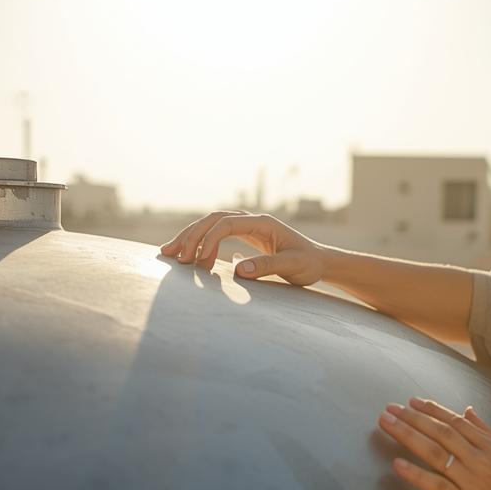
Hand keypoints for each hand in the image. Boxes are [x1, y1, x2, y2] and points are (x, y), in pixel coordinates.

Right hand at [159, 210, 326, 285]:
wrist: (320, 262)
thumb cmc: (309, 264)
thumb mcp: (292, 267)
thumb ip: (268, 267)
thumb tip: (238, 270)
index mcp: (262, 223)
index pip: (226, 223)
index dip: (209, 240)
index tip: (199, 262)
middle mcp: (252, 220)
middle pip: (213, 219)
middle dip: (190, 236)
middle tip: (172, 255)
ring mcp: (248, 226)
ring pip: (212, 224)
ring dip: (191, 237)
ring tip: (169, 253)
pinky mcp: (245, 235)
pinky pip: (217, 233)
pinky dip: (200, 242)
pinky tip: (188, 254)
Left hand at [378, 397, 490, 489]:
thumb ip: (487, 433)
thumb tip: (468, 409)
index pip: (457, 422)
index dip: (432, 410)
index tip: (411, 401)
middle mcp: (482, 461)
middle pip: (442, 432)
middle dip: (413, 417)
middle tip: (390, 408)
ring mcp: (472, 483)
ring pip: (435, 453)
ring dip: (408, 435)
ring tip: (386, 424)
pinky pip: (436, 485)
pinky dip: (415, 474)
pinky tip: (397, 465)